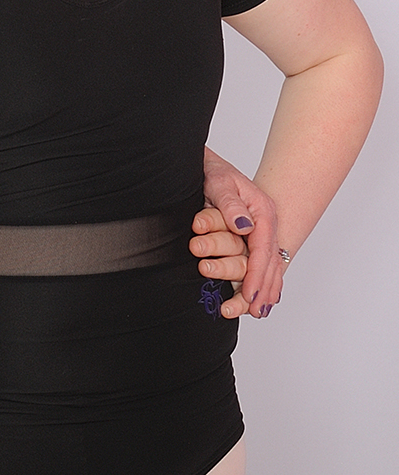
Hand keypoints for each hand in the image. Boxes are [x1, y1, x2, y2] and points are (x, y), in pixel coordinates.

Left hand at [197, 148, 284, 319]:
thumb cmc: (211, 170)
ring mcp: (257, 230)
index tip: (250, 294)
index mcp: (262, 211)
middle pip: (268, 260)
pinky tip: (258, 299)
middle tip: (253, 311)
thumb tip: (244, 227)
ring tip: (255, 312)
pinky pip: (258, 261)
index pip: (262, 248)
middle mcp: (263, 223)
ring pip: (266, 264)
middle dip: (262, 287)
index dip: (257, 273)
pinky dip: (261, 281)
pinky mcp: (247, 235)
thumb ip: (230, 205)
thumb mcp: (220, 182)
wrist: (206, 162)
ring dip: (263, 288)